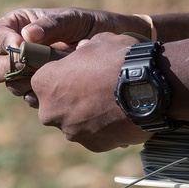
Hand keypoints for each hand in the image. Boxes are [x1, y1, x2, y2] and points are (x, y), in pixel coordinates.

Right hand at [0, 8, 150, 101]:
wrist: (118, 47)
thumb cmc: (94, 26)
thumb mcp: (74, 20)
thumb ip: (52, 25)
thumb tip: (27, 36)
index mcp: (21, 27)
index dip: (2, 42)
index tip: (20, 46)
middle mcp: (21, 52)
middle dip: (8, 69)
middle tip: (28, 68)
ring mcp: (30, 74)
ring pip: (11, 85)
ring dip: (26, 84)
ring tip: (51, 75)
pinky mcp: (43, 91)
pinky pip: (31, 98)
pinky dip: (41, 96)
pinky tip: (60, 89)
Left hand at [29, 32, 148, 151]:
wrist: (147, 88)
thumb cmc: (118, 59)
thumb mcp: (98, 42)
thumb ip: (84, 50)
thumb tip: (84, 51)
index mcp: (44, 82)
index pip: (41, 80)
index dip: (59, 76)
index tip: (74, 73)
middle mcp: (50, 111)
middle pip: (55, 105)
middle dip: (70, 99)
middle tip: (93, 88)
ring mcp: (70, 130)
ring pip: (74, 122)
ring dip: (87, 114)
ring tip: (111, 102)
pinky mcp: (91, 145)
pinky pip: (94, 134)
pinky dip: (103, 127)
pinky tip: (120, 115)